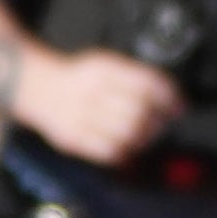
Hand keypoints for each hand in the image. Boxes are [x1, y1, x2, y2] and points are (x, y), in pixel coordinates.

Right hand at [7, 47, 188, 171]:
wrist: (37, 87)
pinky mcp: (72, 138)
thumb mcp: (108, 66)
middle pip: (139, 112)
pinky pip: (109, 152)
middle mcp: (89, 91)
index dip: (169, 98)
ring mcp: (79, 116)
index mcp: (102, 70)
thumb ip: (140, 80)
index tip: (179, 107)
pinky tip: (126, 144)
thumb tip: (177, 102)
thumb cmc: (81, 79)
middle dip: (158, 121)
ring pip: (127, 134)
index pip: (145, 84)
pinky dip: (125, 151)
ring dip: (145, 138)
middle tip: (161, 123)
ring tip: (144, 133)